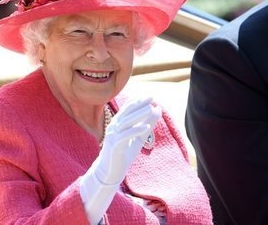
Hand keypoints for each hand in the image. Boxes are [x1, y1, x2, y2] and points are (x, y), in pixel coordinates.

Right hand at [79, 97, 160, 223]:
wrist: (110, 171)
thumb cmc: (123, 154)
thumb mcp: (137, 138)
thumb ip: (146, 125)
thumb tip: (157, 111)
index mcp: (117, 123)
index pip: (127, 108)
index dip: (138, 101)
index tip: (149, 96)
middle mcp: (113, 127)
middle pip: (127, 112)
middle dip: (139, 104)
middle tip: (151, 98)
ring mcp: (113, 136)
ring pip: (126, 122)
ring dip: (139, 114)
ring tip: (151, 109)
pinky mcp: (114, 145)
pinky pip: (125, 136)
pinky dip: (136, 130)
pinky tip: (146, 127)